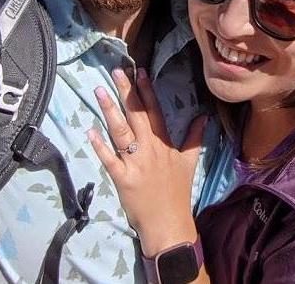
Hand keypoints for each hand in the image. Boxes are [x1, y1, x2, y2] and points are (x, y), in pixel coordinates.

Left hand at [89, 67, 206, 256]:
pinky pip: (109, 159)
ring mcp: (135, 163)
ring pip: (121, 131)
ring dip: (110, 110)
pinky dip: (100, 145)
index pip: (154, 110)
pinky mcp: (123, 178)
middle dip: (126, 91)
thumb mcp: (189, 161)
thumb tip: (203, 116)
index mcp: (163, 143)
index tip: (140, 71)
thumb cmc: (177, 192)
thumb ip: (195, 137)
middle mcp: (149, 148)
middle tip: (116, 71)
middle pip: (136, 114)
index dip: (147, 90)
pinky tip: (90, 131)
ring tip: (99, 90)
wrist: (169, 224)